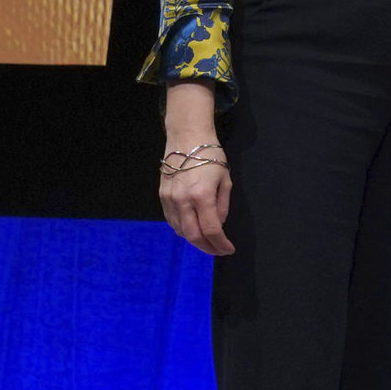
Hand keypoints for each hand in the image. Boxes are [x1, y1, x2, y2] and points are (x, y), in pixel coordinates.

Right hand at [159, 81, 234, 255]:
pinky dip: (182, 229)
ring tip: (207, 242)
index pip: (212, 229)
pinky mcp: (162, 196)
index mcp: (202, 195)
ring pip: (180, 230)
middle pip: (192, 235)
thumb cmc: (210, 156)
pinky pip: (171, 220)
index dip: (221, 243)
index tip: (228, 249)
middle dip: (206, 247)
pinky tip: (191, 230)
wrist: (186, 138)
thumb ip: (222, 204)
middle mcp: (183, 200)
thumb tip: (219, 224)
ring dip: (194, 240)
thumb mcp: (225, 178)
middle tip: (217, 251)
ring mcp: (170, 199)